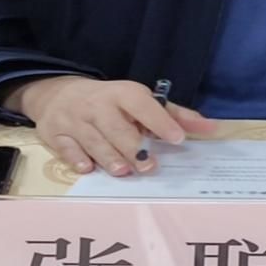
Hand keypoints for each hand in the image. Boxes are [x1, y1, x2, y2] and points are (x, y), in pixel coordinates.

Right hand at [5, 76, 215, 176]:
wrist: (59, 93)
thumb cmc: (111, 102)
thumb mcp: (140, 101)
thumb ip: (174, 115)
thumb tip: (210, 128)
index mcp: (123, 94)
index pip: (143, 105)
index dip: (160, 121)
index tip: (177, 138)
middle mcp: (98, 106)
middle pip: (116, 128)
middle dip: (133, 148)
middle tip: (149, 166)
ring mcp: (75, 121)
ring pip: (93, 141)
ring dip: (109, 157)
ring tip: (124, 172)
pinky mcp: (55, 134)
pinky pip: (67, 149)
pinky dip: (77, 159)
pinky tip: (88, 169)